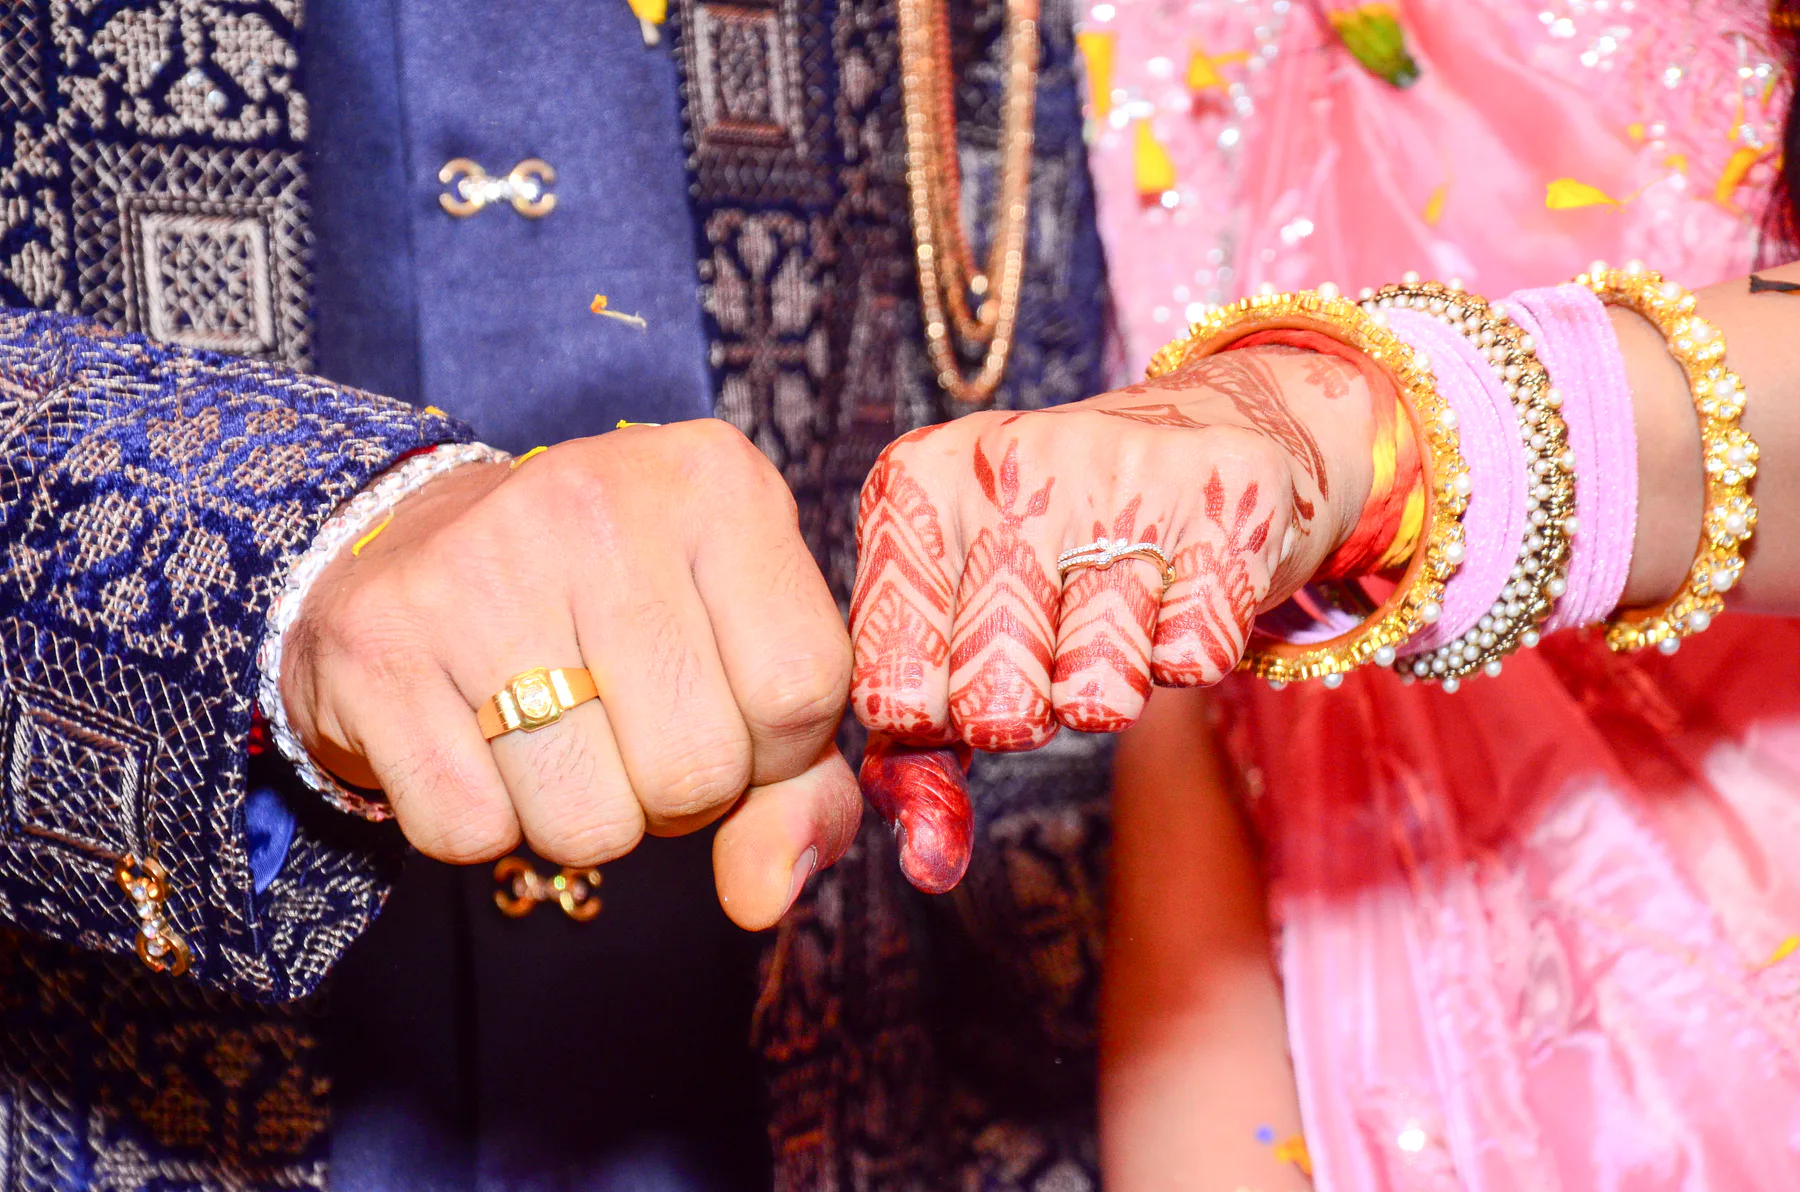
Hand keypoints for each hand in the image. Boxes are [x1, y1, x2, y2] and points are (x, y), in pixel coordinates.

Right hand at [281, 420, 860, 929]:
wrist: (408, 545)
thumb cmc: (613, 610)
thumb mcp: (738, 649)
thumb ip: (801, 781)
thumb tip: (766, 896)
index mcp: (716, 484)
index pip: (803, 689)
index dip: (775, 749)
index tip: (727, 711)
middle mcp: (597, 503)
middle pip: (698, 770)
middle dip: (679, 796)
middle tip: (631, 729)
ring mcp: (477, 568)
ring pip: (590, 823)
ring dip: (586, 819)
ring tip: (559, 734)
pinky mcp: (378, 644)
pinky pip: (473, 832)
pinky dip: (487, 823)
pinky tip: (476, 741)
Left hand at [849, 344, 1376, 891]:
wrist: (1193, 435)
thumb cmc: (1043, 556)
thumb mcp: (952, 621)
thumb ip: (916, 748)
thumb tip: (930, 864)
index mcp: (915, 486)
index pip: (893, 698)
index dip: (939, 719)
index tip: (963, 671)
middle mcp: (1010, 464)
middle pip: (997, 708)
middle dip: (1026, 712)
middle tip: (1046, 648)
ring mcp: (1121, 472)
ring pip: (1100, 695)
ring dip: (1108, 687)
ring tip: (1107, 616)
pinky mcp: (1228, 498)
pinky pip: (1194, 662)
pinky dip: (1185, 654)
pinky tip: (1171, 592)